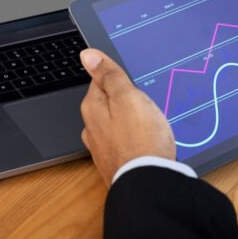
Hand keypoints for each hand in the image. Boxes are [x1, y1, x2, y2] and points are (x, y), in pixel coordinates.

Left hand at [79, 48, 175, 184]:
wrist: (149, 183)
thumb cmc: (142, 141)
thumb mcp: (128, 97)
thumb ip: (109, 75)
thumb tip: (88, 55)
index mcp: (92, 108)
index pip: (101, 80)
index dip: (120, 78)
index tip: (134, 83)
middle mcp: (92, 128)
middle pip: (110, 102)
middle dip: (126, 100)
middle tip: (146, 103)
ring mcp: (103, 147)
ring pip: (117, 122)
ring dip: (132, 120)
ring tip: (149, 123)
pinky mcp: (116, 161)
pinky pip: (125, 140)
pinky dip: (135, 137)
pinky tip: (147, 140)